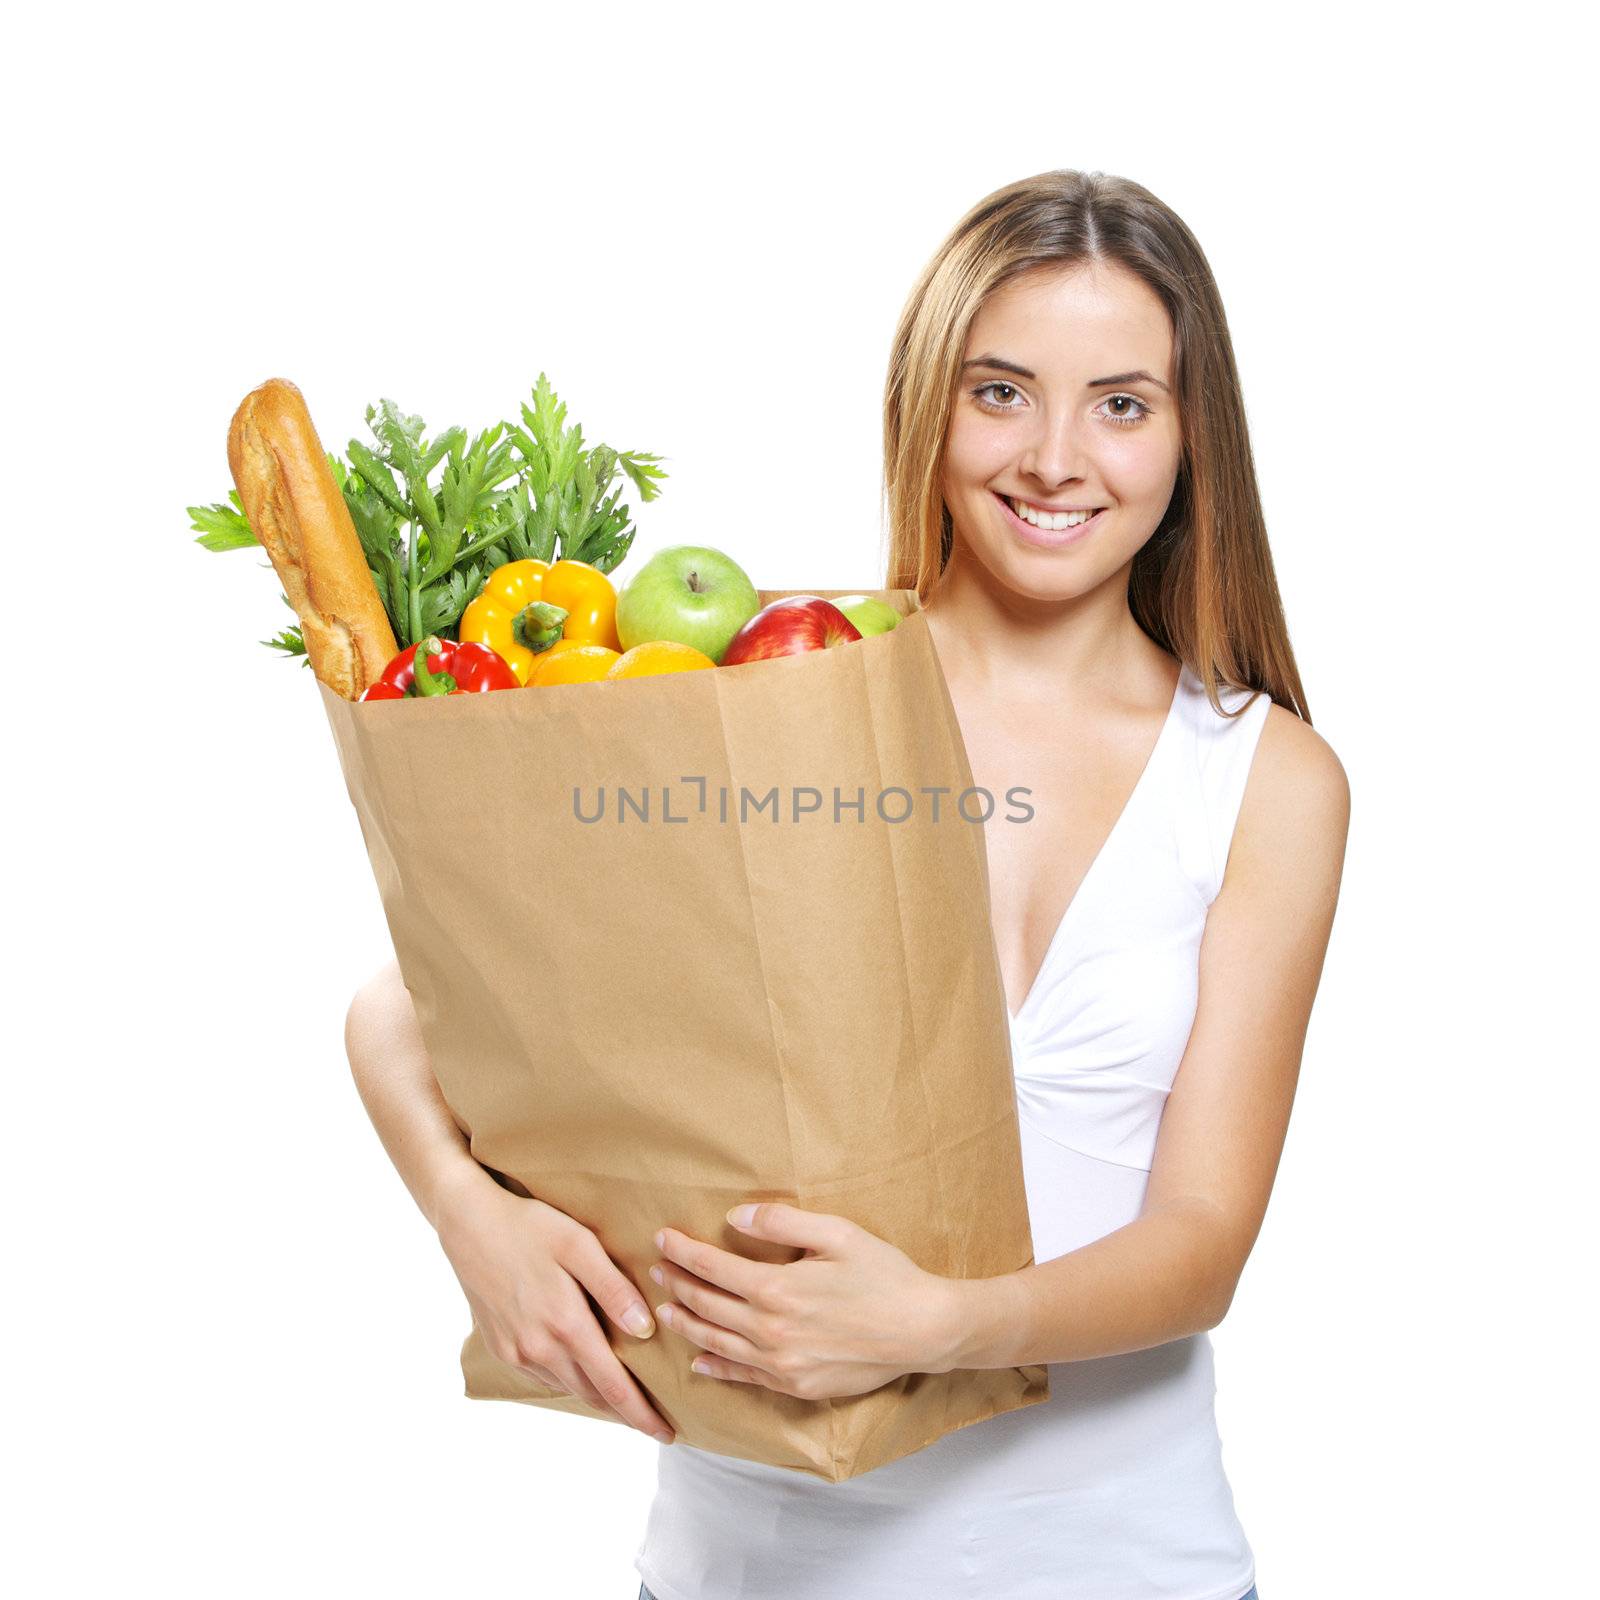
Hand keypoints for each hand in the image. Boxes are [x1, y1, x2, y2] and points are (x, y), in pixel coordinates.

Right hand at [436, 1174, 676, 1443]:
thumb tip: (645, 1330)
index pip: (613, 1386)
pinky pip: (545, 1374)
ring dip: (597, 1393)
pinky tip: (583, 1367)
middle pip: (592, 1394)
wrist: (468, 1223)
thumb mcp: (579, 1245)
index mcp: (565, 1325)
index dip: (641, 1414)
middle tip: (655, 1419)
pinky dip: (570, 1378)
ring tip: (625, 1394)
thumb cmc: (530, 1226)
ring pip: (568, 1386)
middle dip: (625, 1411)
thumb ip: (613, 1289)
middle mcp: (539, 1349)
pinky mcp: (501, 1348)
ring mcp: (516, 1352)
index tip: (668, 1434)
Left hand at [650, 1203, 958, 1399]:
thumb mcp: (837, 1233)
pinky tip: (699, 1363)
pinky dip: (716, 1369)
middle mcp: (770, 1330)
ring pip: (717, 1344)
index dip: (682, 1251)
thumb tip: (735, 1216)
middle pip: (707, 1305)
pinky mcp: (795, 1386)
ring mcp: (781, 1364)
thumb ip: (782, 1222)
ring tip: (665, 1310)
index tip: (661, 1238)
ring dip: (687, 1324)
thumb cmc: (884, 1274)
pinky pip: (743, 1378)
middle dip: (677, 1284)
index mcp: (777, 1288)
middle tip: (656, 1270)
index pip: (712, 1267)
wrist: (923, 1330)